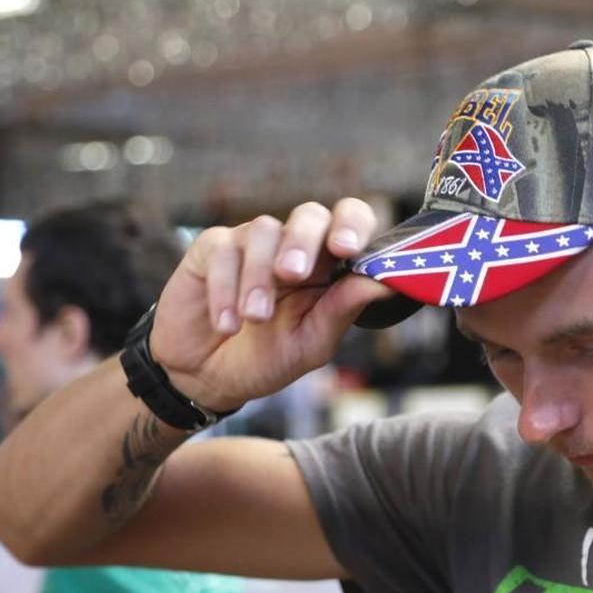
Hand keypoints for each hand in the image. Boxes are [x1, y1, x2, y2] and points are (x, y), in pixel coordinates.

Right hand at [149, 198, 391, 410]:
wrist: (208, 378)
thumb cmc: (268, 358)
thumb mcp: (311, 344)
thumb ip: (342, 311)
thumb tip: (384, 284)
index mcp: (328, 265)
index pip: (351, 222)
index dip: (353, 225)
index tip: (347, 249)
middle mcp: (294, 246)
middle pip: (310, 214)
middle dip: (304, 242)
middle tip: (294, 274)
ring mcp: (252, 243)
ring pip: (263, 230)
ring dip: (259, 277)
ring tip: (255, 318)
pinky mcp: (212, 249)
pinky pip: (223, 250)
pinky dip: (225, 289)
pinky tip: (227, 324)